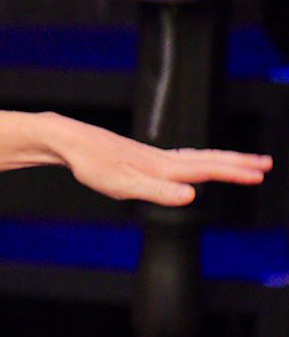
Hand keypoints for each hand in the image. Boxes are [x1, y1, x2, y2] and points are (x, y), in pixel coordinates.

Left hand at [54, 119, 272, 204]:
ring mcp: (152, 155)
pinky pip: (181, 157)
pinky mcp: (141, 155)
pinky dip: (198, 159)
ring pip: (196, 156)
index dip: (234, 172)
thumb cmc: (91, 164)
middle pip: (207, 159)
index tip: (260, 174)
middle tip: (266, 164)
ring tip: (242, 162)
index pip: (207, 170)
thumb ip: (158, 191)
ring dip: (221, 159)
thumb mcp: (122, 184)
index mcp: (161, 167)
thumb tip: (192, 195)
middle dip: (238, 163)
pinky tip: (195, 163)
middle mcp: (161, 159)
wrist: (69, 141)